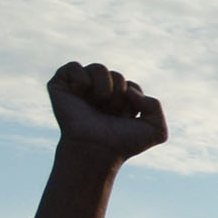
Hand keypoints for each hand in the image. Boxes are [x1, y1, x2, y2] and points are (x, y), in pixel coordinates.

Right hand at [46, 62, 166, 162]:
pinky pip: (75, 66)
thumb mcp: (157, 130)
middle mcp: (99, 93)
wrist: (96, 150)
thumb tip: (129, 89)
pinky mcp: (61, 86)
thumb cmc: (122, 143)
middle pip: (118, 76)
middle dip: (118, 95)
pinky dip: (82, 80)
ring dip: (104, 88)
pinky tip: (80, 94)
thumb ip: (156, 106)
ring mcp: (81, 88)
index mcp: (119, 102)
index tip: (125, 119)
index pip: (132, 86)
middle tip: (109, 114)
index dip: (132, 102)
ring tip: (97, 105)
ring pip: (99, 68)